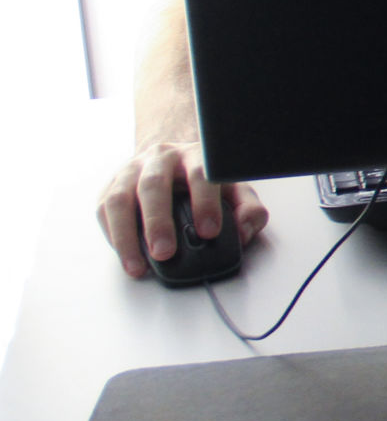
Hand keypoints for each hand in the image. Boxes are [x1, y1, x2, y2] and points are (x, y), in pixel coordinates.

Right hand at [96, 144, 264, 278]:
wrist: (173, 161)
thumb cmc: (206, 181)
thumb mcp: (236, 191)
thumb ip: (249, 210)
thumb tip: (243, 231)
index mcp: (196, 156)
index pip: (200, 174)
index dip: (204, 203)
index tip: (209, 232)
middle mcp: (160, 159)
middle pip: (153, 186)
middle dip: (158, 222)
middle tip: (165, 252)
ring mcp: (131, 171)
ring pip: (120, 199)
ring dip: (127, 235)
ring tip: (138, 265)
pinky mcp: (111, 187)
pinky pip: (104, 211)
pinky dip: (113, 236)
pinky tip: (126, 256)